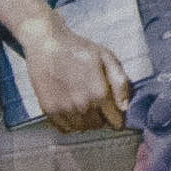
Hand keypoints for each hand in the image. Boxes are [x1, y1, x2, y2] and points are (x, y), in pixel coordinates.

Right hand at [15, 14, 132, 132]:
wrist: (46, 42)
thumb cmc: (77, 48)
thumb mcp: (106, 57)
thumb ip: (120, 82)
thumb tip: (125, 107)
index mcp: (100, 93)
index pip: (116, 123)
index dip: (116, 115)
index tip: (110, 106)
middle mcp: (83, 105)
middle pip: (98, 126)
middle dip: (99, 116)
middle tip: (92, 98)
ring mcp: (64, 108)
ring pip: (82, 128)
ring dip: (84, 120)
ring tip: (79, 101)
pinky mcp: (49, 109)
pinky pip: (64, 128)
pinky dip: (68, 122)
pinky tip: (67, 106)